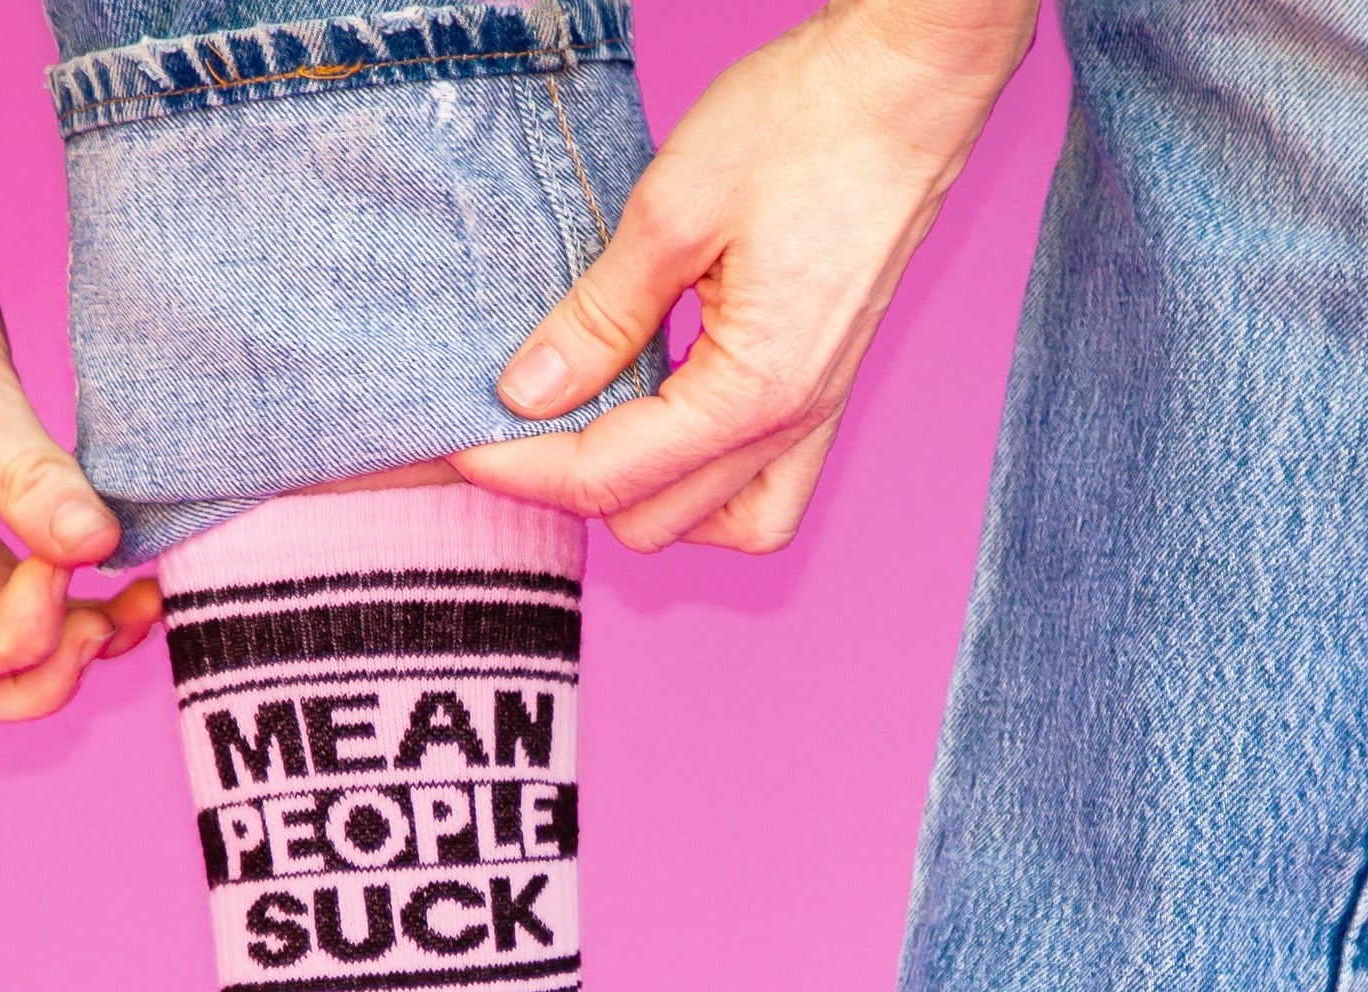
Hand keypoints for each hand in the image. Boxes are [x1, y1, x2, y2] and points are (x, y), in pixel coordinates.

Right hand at [0, 0, 159, 720]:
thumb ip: (25, 470)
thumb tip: (98, 548)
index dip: (10, 644)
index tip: (69, 574)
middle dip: (38, 673)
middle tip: (115, 626)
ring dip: (67, 642)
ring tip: (143, 604)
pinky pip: (16, 576)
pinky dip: (70, 589)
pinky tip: (126, 568)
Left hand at [453, 0, 1036, 552]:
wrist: (909, 87)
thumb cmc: (808, 126)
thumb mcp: (672, 210)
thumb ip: (597, 318)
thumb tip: (525, 395)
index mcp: (752, 393)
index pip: (608, 477)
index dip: (519, 471)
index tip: (458, 450)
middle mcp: (792, 425)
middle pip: (653, 520)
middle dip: (571, 487)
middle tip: (513, 427)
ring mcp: (815, 416)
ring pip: (715, 528)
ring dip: (643, 499)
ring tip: (590, 433)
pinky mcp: (823, 393)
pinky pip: (762, 494)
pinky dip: (701, 487)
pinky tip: (659, 428)